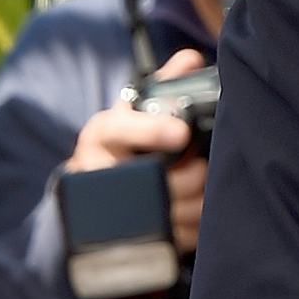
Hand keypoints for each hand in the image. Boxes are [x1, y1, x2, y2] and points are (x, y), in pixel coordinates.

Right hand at [64, 45, 208, 256]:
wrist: (90, 189)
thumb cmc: (122, 144)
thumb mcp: (133, 111)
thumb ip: (164, 84)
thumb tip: (192, 59)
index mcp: (103, 132)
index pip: (121, 129)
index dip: (151, 130)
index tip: (181, 132)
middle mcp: (99, 169)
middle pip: (154, 179)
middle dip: (190, 176)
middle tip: (205, 169)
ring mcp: (110, 209)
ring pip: (167, 212)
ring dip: (198, 203)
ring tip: (208, 190)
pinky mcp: (126, 238)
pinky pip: (171, 238)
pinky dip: (193, 228)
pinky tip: (201, 215)